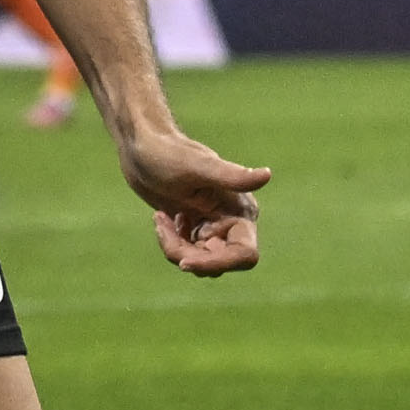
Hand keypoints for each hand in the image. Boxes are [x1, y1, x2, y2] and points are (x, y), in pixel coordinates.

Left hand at [116, 122, 273, 279]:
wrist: (142, 145)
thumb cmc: (168, 152)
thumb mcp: (198, 166)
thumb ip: (232, 176)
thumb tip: (267, 175)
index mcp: (241, 210)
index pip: (243, 254)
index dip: (216, 264)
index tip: (183, 263)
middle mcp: (233, 222)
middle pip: (217, 263)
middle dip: (187, 254)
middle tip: (162, 226)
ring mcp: (213, 227)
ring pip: (200, 261)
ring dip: (175, 247)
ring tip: (160, 218)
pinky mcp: (196, 229)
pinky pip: (187, 255)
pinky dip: (171, 243)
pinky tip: (162, 218)